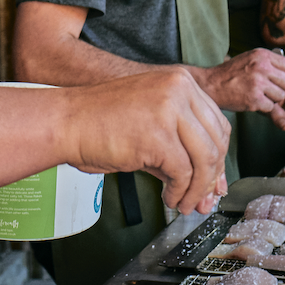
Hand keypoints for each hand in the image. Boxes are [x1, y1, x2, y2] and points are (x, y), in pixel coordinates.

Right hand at [60, 67, 231, 214]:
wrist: (65, 122)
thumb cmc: (99, 123)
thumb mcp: (151, 124)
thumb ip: (181, 148)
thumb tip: (208, 184)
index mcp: (180, 81)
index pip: (217, 124)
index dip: (218, 158)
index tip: (213, 180)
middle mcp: (179, 89)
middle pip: (217, 141)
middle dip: (211, 177)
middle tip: (203, 199)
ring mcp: (169, 110)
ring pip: (204, 159)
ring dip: (197, 189)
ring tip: (184, 203)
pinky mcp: (158, 135)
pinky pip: (183, 173)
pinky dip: (179, 192)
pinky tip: (169, 198)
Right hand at [196, 50, 284, 126]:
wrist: (210, 84)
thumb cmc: (231, 73)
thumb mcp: (252, 59)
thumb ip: (274, 63)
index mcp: (262, 55)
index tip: (284, 82)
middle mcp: (261, 67)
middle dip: (283, 90)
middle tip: (271, 91)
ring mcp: (258, 83)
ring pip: (282, 95)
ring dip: (273, 99)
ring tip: (260, 95)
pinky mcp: (254, 99)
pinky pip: (271, 106)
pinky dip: (264, 107)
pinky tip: (253, 102)